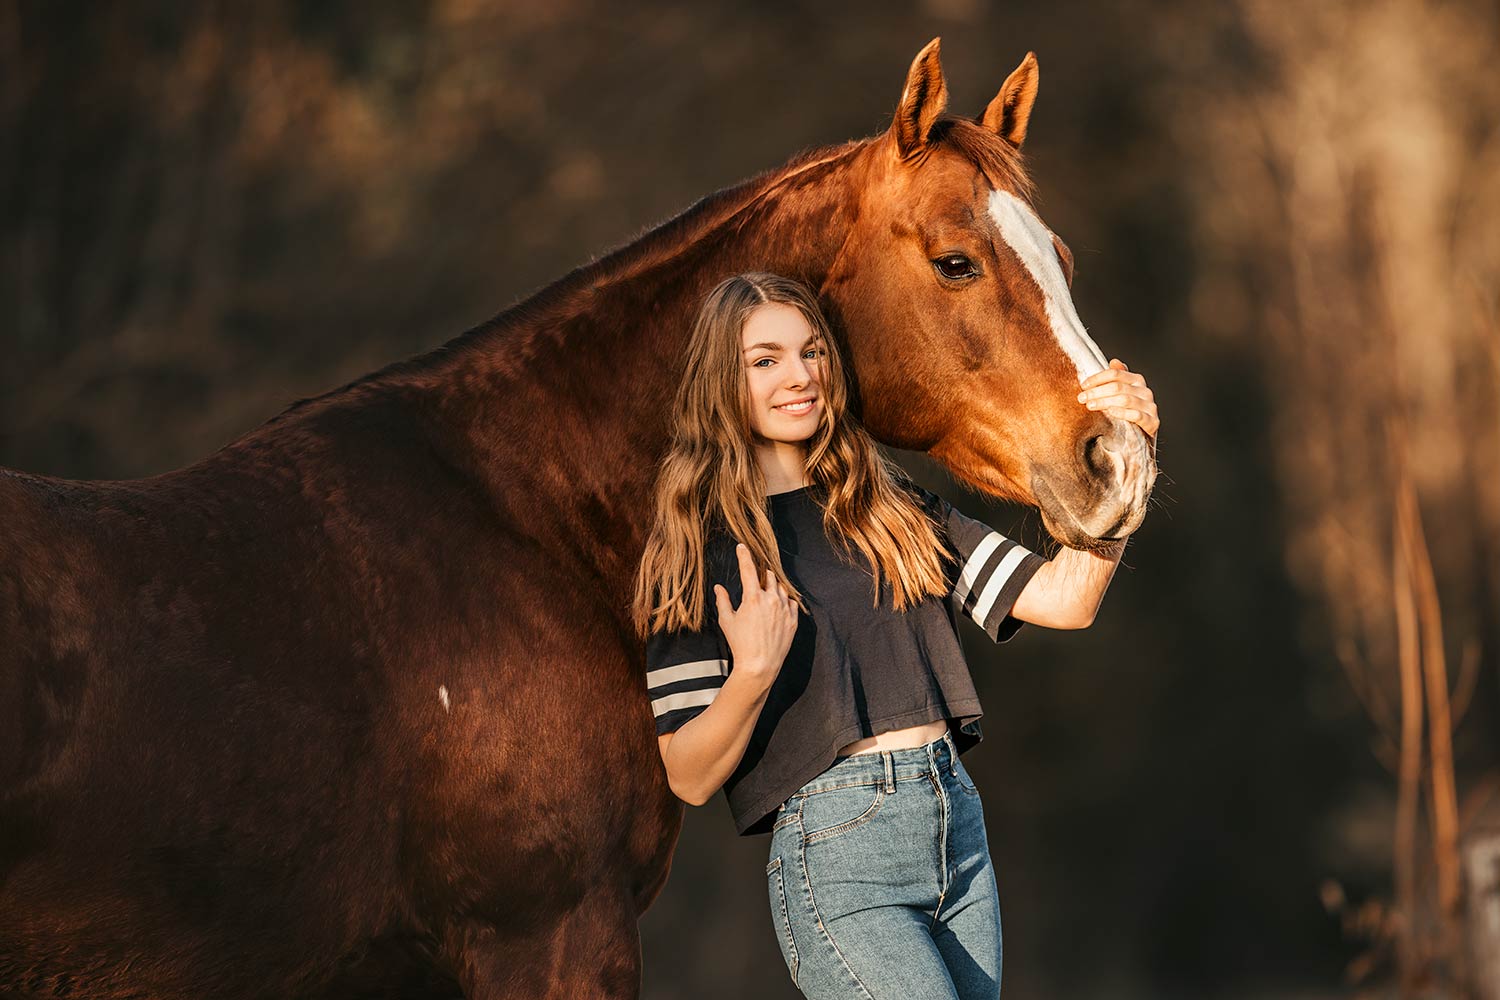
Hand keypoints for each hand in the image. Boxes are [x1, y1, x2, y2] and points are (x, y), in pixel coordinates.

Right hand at [713, 543, 797, 685]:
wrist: (760, 665)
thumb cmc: (740, 644)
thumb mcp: (727, 621)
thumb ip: (723, 601)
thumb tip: (719, 587)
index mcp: (753, 597)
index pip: (748, 569)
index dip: (744, 556)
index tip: (742, 547)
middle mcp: (771, 599)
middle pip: (769, 576)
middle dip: (761, 577)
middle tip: (755, 584)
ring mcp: (785, 609)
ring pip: (781, 589)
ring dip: (773, 589)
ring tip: (765, 600)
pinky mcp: (793, 620)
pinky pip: (792, 603)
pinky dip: (785, 602)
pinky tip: (777, 609)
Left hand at [1078, 358, 1158, 439]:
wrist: (1144, 434)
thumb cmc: (1128, 411)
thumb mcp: (1122, 393)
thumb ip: (1118, 378)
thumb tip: (1114, 361)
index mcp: (1137, 380)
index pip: (1115, 374)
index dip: (1097, 378)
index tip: (1083, 385)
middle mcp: (1145, 391)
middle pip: (1117, 387)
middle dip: (1097, 392)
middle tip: (1082, 398)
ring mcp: (1150, 406)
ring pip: (1125, 400)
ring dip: (1104, 402)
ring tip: (1090, 405)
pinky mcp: (1152, 421)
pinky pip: (1136, 415)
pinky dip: (1122, 413)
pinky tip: (1110, 412)